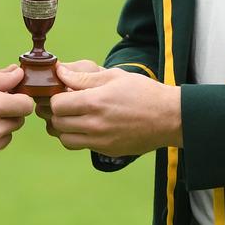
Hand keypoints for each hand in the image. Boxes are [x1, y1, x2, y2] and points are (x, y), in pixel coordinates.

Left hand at [48, 65, 181, 156]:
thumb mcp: (114, 76)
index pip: (56, 105)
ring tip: (74, 117)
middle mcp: (95, 124)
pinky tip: (88, 125)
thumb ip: (83, 77)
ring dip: (64, 128)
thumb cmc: (143, 92)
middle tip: (65, 104)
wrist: (169, 117)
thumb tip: (60, 73)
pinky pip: (82, 146)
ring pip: (65, 140)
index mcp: (95, 102)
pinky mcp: (107, 150)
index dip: (55, 98)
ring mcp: (101, 141)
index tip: (62, 92)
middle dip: (56, 113)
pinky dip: (78, 137)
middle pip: (57, 123)